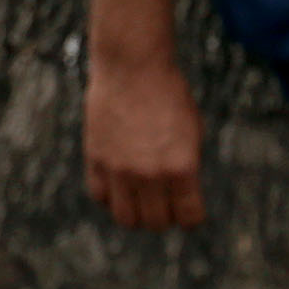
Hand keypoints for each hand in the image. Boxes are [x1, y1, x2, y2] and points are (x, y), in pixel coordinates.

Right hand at [85, 52, 206, 230]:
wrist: (132, 65)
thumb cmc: (168, 93)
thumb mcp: (192, 131)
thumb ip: (186, 166)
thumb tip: (179, 193)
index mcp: (182, 168)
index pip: (189, 218)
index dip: (191, 216)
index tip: (189, 208)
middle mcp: (150, 174)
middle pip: (156, 222)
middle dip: (164, 216)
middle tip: (164, 201)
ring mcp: (120, 169)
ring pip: (126, 218)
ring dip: (136, 213)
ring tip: (140, 197)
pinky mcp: (96, 159)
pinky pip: (101, 196)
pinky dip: (111, 196)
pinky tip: (119, 182)